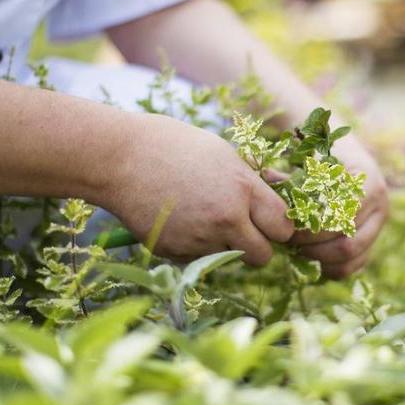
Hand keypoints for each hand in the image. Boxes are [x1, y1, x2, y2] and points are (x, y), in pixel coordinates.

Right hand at [102, 113, 293, 264]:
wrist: (119, 158)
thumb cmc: (174, 146)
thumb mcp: (224, 153)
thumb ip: (255, 180)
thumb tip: (286, 190)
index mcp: (243, 190)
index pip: (283, 228)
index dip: (279, 226)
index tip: (269, 220)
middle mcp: (225, 220)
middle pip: (263, 256)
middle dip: (257, 245)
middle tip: (243, 228)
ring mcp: (198, 240)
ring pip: (229, 257)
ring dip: (223, 244)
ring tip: (200, 212)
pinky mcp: (174, 253)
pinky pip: (198, 259)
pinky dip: (194, 246)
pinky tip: (179, 218)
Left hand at [289, 136, 388, 278]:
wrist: (348, 158)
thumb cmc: (325, 156)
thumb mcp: (311, 160)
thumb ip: (293, 174)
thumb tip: (265, 177)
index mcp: (368, 182)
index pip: (341, 216)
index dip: (312, 227)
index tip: (287, 226)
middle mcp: (380, 206)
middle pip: (347, 242)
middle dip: (312, 246)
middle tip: (287, 242)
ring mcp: (378, 226)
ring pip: (351, 257)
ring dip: (319, 258)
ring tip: (295, 249)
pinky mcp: (372, 242)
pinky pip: (352, 266)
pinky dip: (328, 267)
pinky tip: (308, 257)